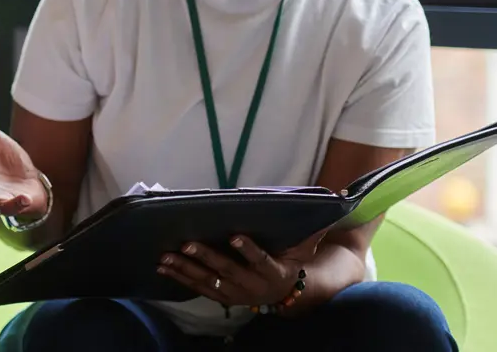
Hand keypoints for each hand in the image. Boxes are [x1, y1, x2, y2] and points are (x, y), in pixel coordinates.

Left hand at [156, 231, 323, 307]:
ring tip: (165, 256)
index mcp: (274, 272)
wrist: (286, 293)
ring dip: (185, 269)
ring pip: (207, 281)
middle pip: (227, 271)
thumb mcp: (305, 248)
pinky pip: (198, 287)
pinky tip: (162, 266)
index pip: (261, 260)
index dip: (248, 250)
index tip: (234, 236)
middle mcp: (253, 286)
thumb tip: (334, 200)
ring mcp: (235, 293)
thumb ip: (312, 228)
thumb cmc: (292, 261)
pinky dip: (180, 277)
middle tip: (188, 244)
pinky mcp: (221, 296)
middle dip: (207, 257)